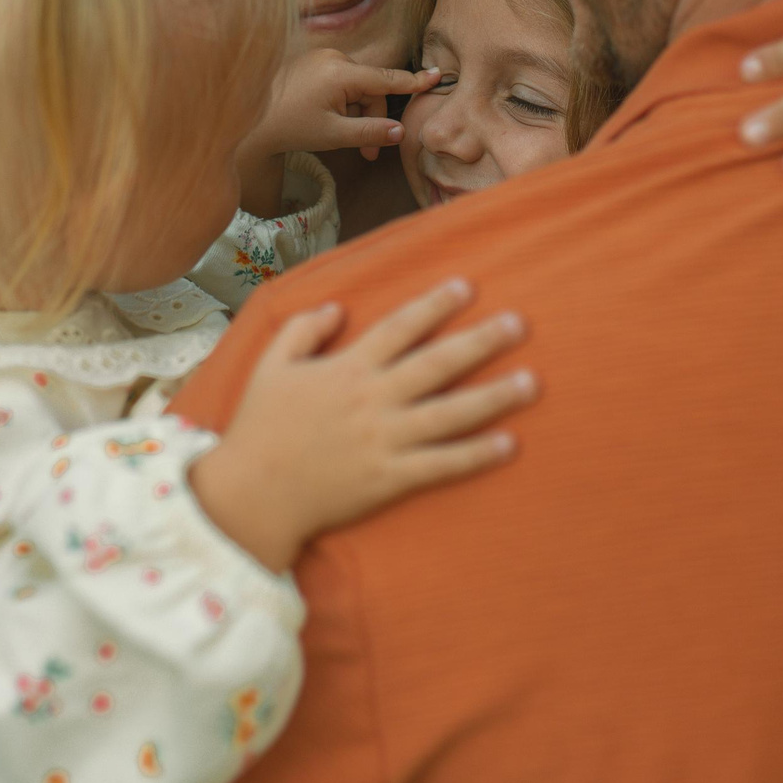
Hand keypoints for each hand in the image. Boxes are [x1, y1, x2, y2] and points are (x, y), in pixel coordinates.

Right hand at [190, 278, 534, 572]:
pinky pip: (441, 465)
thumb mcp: (271, 366)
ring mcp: (384, 440)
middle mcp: (372, 399)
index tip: (468, 287)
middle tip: (520, 324)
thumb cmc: (258, 428)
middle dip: (481, 341)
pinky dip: (476, 455)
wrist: (251, 495)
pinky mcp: (389, 479)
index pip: (400, 326)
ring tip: (531, 383)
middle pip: (437, 363)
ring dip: (494, 396)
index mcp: (347, 368)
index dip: (435, 305)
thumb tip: (336, 308)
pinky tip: (509, 444)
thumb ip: (303, 330)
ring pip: (449, 413)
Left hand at [244, 47, 438, 167]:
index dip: (415, 81)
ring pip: (357, 88)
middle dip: (372, 119)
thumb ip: (370, 132)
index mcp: (342, 72)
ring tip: (343, 141)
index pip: (388, 78)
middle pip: (372, 88)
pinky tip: (329, 122)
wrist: (248, 121)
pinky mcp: (313, 63)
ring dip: (357, 114)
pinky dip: (343, 103)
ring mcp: (322, 58)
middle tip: (367, 154)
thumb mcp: (334, 135)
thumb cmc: (289, 127)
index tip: (439, 76)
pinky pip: (341, 82)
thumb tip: (400, 132)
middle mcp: (334, 57)